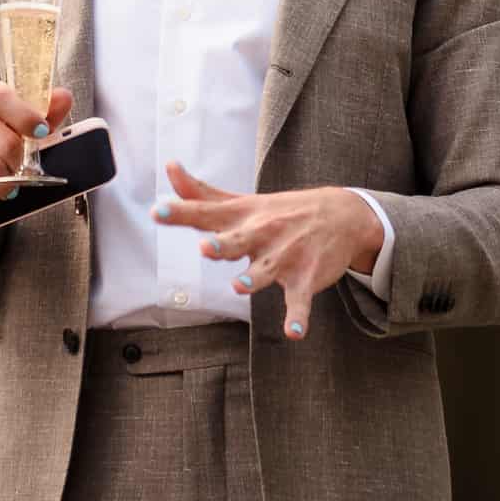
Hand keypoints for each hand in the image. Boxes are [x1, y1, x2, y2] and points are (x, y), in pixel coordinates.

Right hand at [0, 81, 72, 201]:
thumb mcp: (26, 128)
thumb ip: (47, 112)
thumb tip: (64, 97)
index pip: (2, 97)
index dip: (25, 116)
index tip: (43, 133)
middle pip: (2, 138)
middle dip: (19, 163)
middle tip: (23, 174)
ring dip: (3, 182)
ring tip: (7, 188)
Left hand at [152, 160, 383, 340]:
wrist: (342, 215)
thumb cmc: (281, 211)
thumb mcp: (242, 201)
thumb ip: (202, 193)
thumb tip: (169, 168)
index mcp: (242, 217)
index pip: (207, 212)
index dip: (181, 212)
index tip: (157, 211)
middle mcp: (261, 234)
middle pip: (237, 240)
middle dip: (222, 245)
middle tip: (206, 247)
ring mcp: (284, 257)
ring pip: (266, 270)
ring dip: (254, 277)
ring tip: (241, 285)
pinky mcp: (305, 278)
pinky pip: (300, 301)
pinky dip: (298, 316)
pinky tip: (293, 331)